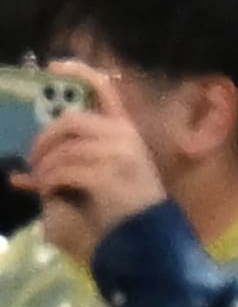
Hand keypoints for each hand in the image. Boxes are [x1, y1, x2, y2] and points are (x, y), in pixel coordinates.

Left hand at [27, 64, 166, 266]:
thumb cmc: (126, 211)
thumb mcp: (98, 182)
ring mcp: (116, 153)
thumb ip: (65, 171)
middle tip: (33, 161)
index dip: (78, 73)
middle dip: (45, 140)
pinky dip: (50, 181)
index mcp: (126, 131)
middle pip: (70, 120)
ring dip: (45, 168)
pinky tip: (50, 192)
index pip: (104, 89)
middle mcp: (123, 136)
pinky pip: (64, 170)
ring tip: (43, 184)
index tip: (53, 68)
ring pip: (64, 148)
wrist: (148, 239)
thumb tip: (19, 176)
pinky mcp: (105, 173)